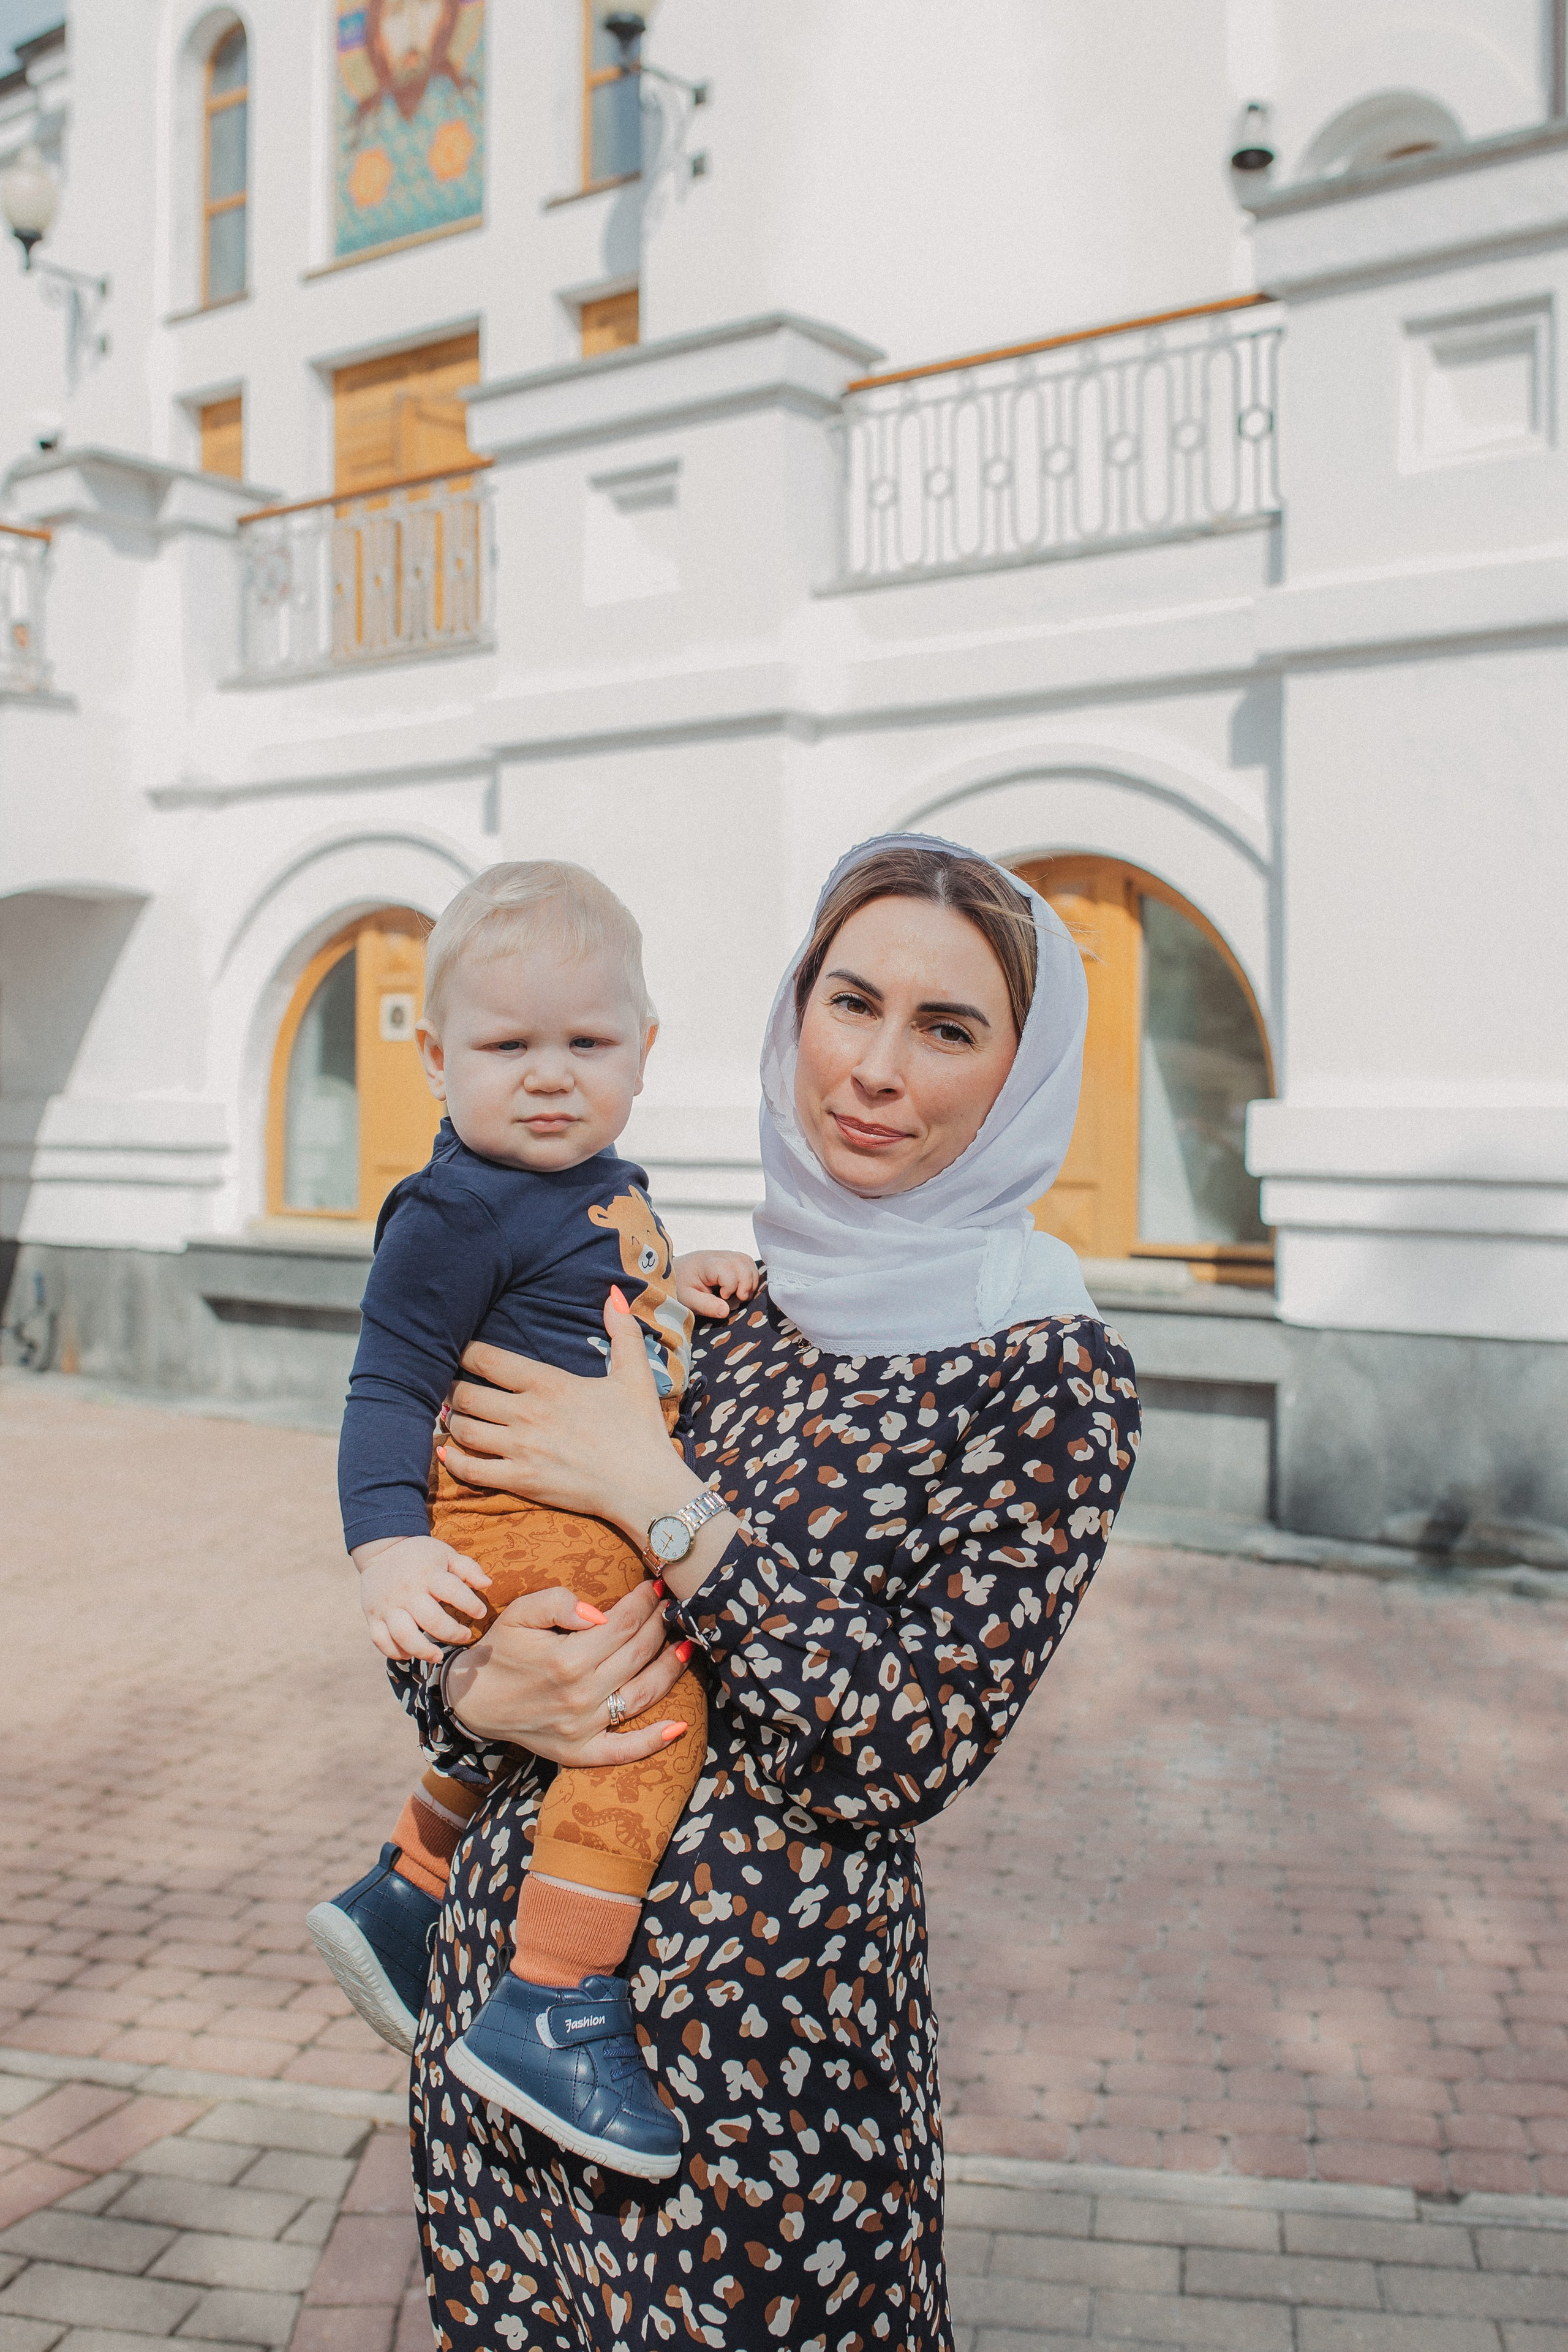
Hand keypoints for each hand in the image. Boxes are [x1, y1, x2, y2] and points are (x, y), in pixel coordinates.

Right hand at [354, 1534, 489, 1665]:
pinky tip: (409, 1653)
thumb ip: (468, 1568)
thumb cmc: (420, 1556)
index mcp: (428, 1574)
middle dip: (452, 1633)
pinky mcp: (373, 1616)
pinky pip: (381, 1640)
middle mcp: (407, 1592)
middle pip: (430, 1619)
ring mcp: (388, 1606)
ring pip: (404, 1635)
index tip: (480, 1613)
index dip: (470, 1604)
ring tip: (437, 1656)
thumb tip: (488, 1584)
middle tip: (465, 1636)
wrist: (381, 1549)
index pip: (452, 1591)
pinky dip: (394, 1652)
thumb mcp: (445, 1554)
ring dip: (422, 1650)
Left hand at [440, 1293, 737, 1601]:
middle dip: (453, 1388)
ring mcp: (520, 1449)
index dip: (466, 1353)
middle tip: (453, 1388)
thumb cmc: (639, 1430)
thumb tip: (613, 1294)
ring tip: (456, 1418)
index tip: (462, 1353)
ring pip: (462, 1430)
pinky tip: (449, 1453)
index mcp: (549, 1383)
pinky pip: (469, 1470)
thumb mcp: (636, 1374)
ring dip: (452, 1422)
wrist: (645, 1487)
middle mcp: (527, 1413)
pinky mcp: (520, 1482)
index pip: (487, 1359)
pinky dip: (453, 1461)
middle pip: (465, 1394)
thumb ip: (622, 1331)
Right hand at [445, 1578, 690, 1767]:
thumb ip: (558, 1603)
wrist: (472, 1699)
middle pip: (638, 1654)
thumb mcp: (519, 1614)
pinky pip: (624, 1751)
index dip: (644, 1603)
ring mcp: (583, 1727)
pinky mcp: (580, 1752)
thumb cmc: (500, 1651)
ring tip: (685, 1647)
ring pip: (643, 1695)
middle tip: (671, 1609)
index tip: (655, 1588)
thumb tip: (599, 1612)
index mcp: (567, 1659)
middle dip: (660, 1626)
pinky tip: (680, 1726)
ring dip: (671, 1670)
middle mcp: (580, 1695)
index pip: (622, 1625)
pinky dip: (654, 1741)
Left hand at [675, 1249, 760, 1319]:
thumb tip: (725, 1311)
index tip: (723, 1297)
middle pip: (742, 1262)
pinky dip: (750, 1277)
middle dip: (746, 1283)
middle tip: (739, 1298)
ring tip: (741, 1295)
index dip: (730, 1286)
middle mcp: (717, 1255)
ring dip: (751, 1281)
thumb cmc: (680, 1286)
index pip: (726, 1269)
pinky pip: (747, 1263)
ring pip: (748, 1261)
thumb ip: (706, 1305)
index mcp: (705, 1264)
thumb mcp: (688, 1300)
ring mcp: (725, 1255)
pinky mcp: (730, 1259)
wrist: (675, 1273)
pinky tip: (742, 1290)